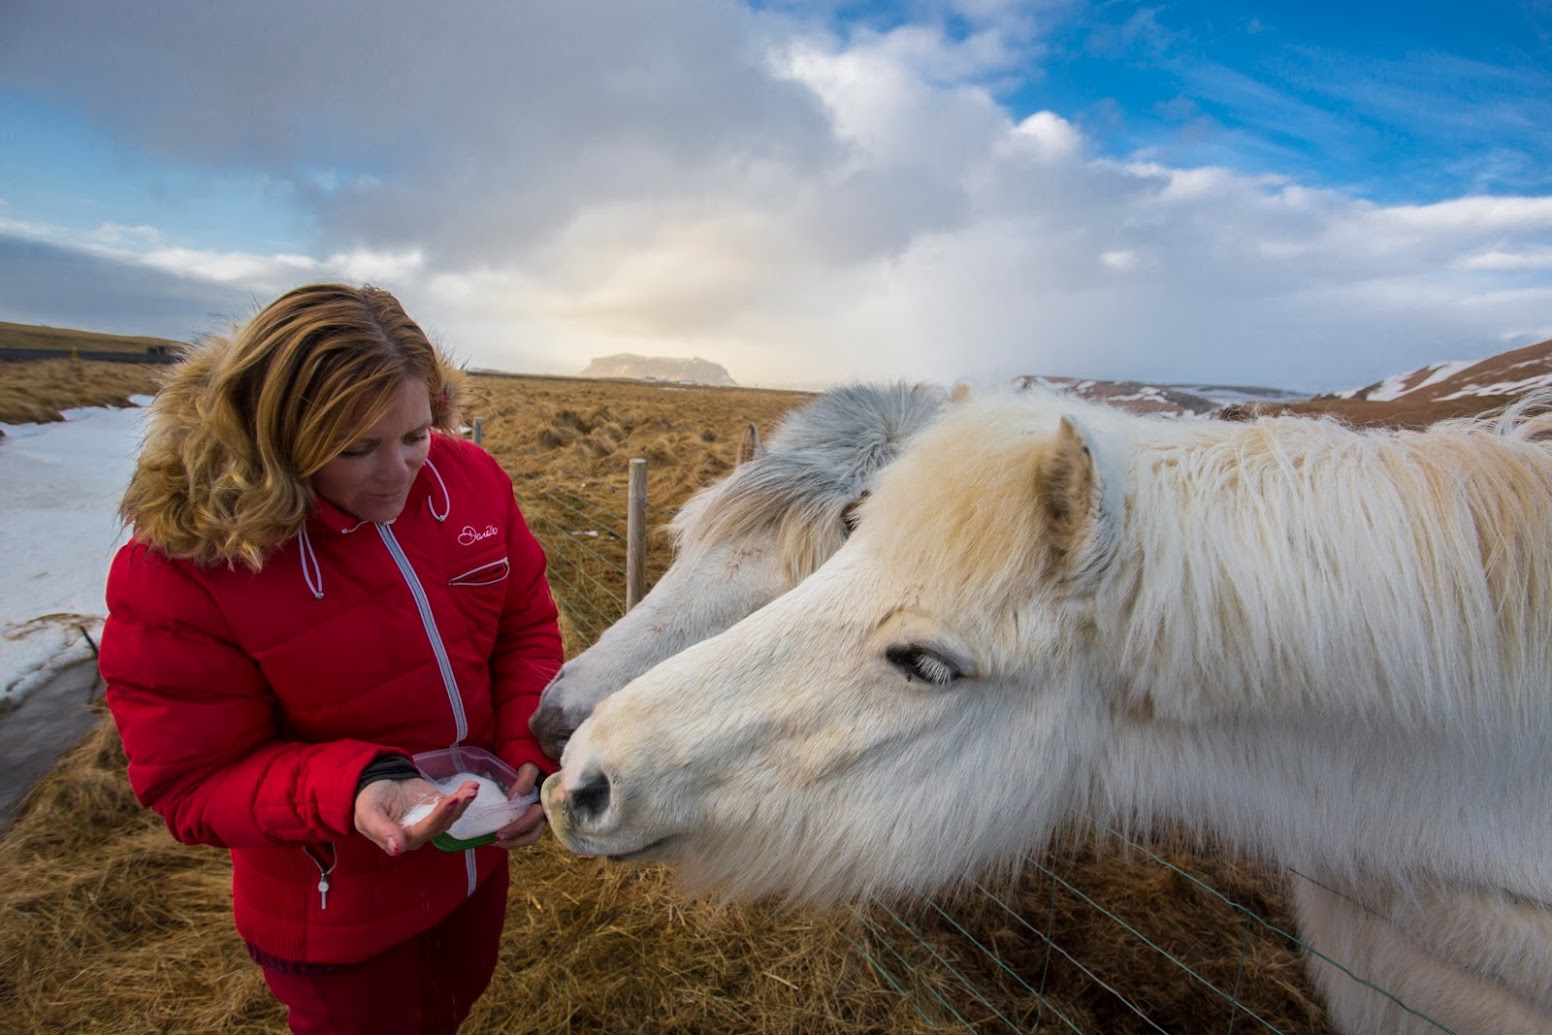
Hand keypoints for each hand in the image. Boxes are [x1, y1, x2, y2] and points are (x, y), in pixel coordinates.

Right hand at [354, 776, 478, 856]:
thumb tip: (397, 850)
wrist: (376, 783)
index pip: (424, 830)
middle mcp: (421, 833)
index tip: (449, 801)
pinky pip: (453, 804)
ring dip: (463, 802)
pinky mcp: (439, 807)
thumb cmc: (368, 801)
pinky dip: (463, 794)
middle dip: (455, 808)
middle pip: (442, 823)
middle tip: (465, 793)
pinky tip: (471, 784)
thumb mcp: (368, 814)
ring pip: (451, 815)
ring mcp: (432, 820)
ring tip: (471, 789)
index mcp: (404, 839)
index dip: (437, 817)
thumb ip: (381, 830)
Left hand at [493, 763, 547, 849]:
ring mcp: (539, 814)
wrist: (533, 755)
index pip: (533, 820)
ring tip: (494, 841)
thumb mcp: (529, 767)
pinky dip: (512, 835)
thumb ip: (524, 781)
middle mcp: (545, 810)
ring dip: (512, 841)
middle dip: (514, 841)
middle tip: (495, 841)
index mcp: (547, 800)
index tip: (499, 833)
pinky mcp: (531, 814)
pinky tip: (499, 833)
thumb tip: (513, 800)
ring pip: (528, 835)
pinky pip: (524, 830)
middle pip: (532, 834)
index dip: (517, 829)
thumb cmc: (532, 760)